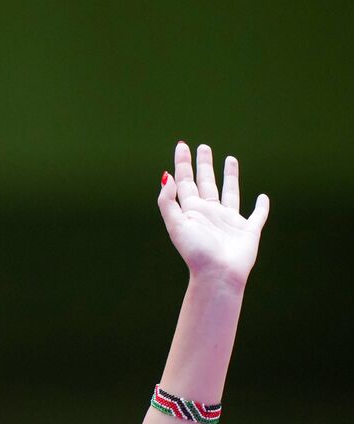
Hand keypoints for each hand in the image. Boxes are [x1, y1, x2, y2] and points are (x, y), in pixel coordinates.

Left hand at [157, 141, 268, 285]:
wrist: (218, 274)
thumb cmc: (196, 252)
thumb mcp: (176, 225)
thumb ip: (168, 202)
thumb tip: (166, 176)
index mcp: (192, 212)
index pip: (185, 182)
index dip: (183, 164)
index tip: (182, 145)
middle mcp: (210, 214)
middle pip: (206, 183)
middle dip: (204, 165)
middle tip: (203, 147)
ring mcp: (229, 222)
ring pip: (229, 193)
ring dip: (229, 177)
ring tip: (229, 159)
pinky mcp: (248, 231)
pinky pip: (256, 216)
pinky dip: (261, 207)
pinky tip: (262, 197)